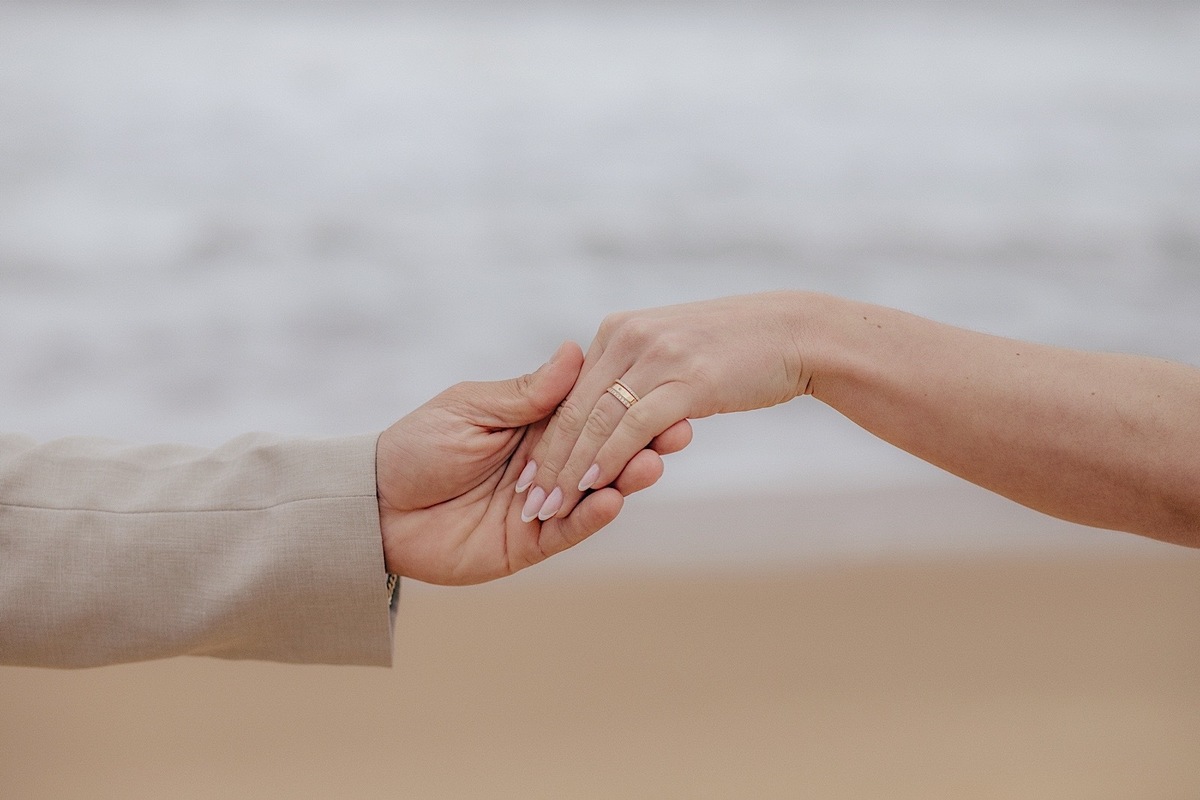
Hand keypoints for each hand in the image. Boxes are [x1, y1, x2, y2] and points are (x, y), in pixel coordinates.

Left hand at [376, 342, 691, 584]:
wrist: (373, 506)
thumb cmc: (416, 446)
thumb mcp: (471, 408)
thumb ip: (526, 393)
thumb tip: (573, 352)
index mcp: (534, 424)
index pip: (592, 412)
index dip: (626, 403)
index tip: (664, 390)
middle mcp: (548, 462)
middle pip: (605, 451)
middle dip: (642, 442)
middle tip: (679, 430)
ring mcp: (543, 504)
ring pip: (596, 491)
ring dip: (627, 478)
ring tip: (652, 463)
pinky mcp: (531, 543)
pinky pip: (570, 529)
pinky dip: (593, 515)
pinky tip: (614, 500)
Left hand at [517, 292, 809, 523]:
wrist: (797, 331)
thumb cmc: (739, 347)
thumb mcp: (674, 348)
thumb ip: (633, 370)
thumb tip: (604, 404)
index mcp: (618, 332)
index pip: (567, 394)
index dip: (545, 439)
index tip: (525, 477)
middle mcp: (626, 338)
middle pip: (573, 410)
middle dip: (547, 462)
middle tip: (526, 503)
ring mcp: (656, 357)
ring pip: (595, 422)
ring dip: (569, 470)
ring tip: (547, 507)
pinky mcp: (685, 380)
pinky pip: (633, 425)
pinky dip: (609, 458)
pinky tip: (594, 486)